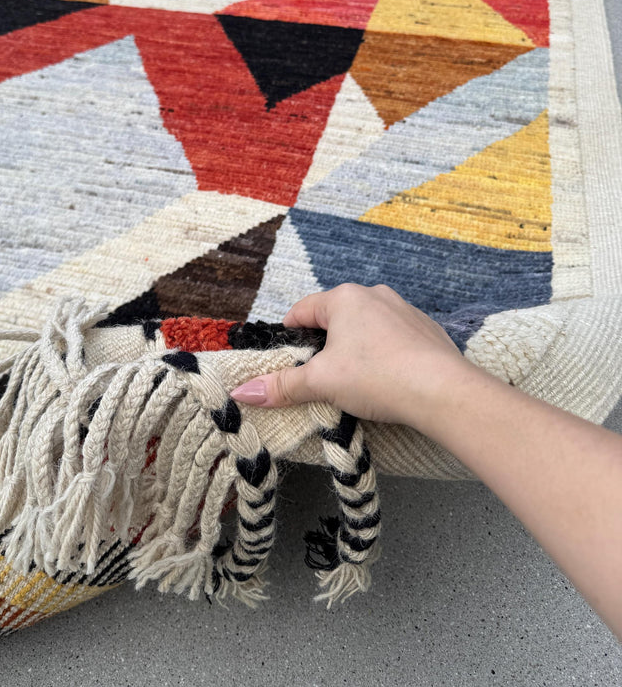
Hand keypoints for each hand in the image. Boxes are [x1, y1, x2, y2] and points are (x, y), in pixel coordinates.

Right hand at [230, 283, 470, 427]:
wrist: (443, 391)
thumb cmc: (378, 377)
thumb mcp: (322, 382)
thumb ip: (282, 385)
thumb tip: (242, 391)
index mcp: (344, 298)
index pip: (302, 311)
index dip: (288, 336)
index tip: (285, 361)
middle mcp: (374, 295)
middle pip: (334, 318)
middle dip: (323, 346)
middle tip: (318, 378)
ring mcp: (404, 309)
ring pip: (365, 327)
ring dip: (354, 349)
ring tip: (353, 383)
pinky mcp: (426, 329)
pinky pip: (393, 338)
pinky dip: (383, 355)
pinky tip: (386, 381)